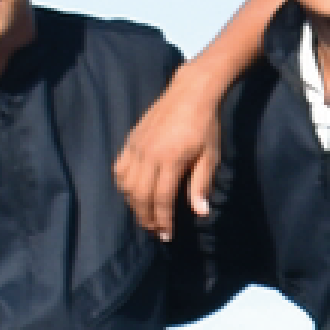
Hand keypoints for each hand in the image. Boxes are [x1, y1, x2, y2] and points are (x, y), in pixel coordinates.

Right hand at [120, 59, 235, 240]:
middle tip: (156, 231)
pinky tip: (132, 194)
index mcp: (169, 160)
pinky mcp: (130, 141)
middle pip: (140, 196)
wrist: (190, 94)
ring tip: (146, 216)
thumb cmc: (205, 126)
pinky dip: (123, 186)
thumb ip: (201, 185)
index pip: (161, 199)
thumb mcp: (210, 156)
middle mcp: (148, 155)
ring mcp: (136, 147)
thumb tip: (200, 213)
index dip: (163, 220)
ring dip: (133, 205)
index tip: (167, 236)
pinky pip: (119, 169)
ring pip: (126, 184)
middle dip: (147, 218)